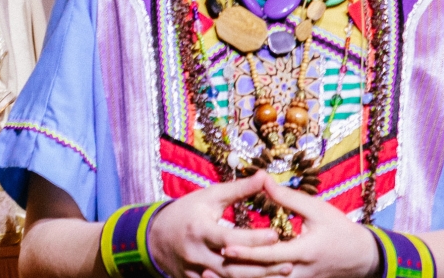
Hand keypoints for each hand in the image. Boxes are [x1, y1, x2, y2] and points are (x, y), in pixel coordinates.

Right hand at [146, 173, 291, 277]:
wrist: (154, 237)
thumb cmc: (186, 212)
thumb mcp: (209, 197)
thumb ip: (238, 190)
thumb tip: (265, 176)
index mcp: (199, 230)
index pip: (229, 238)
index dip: (252, 239)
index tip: (276, 235)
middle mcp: (196, 254)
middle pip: (232, 267)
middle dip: (262, 267)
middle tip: (289, 264)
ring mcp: (194, 271)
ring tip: (282, 273)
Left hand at [219, 181, 379, 277]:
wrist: (362, 257)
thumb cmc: (339, 229)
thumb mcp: (317, 209)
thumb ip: (288, 198)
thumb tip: (263, 180)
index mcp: (303, 251)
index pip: (270, 255)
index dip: (246, 252)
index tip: (224, 248)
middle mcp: (299, 272)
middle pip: (263, 277)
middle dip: (236, 274)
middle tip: (208, 268)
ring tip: (211, 276)